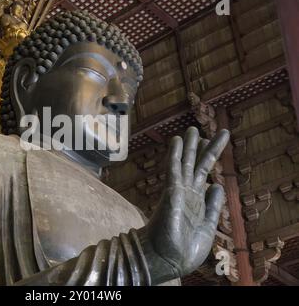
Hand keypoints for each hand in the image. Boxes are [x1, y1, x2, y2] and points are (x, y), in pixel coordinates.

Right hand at [138, 127, 229, 284]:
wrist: (170, 259)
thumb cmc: (186, 247)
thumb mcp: (208, 226)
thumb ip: (213, 206)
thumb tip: (218, 185)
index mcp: (197, 200)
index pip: (203, 173)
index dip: (209, 157)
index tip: (211, 142)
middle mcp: (187, 192)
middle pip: (196, 164)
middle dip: (201, 147)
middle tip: (203, 130)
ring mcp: (179, 191)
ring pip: (186, 163)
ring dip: (189, 146)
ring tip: (192, 129)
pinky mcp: (172, 192)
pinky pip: (174, 169)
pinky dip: (175, 154)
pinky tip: (177, 140)